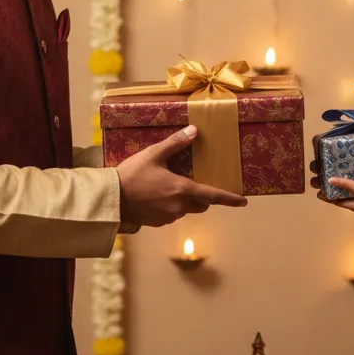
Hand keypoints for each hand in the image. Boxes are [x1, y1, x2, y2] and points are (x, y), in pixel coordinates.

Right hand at [116, 125, 246, 227]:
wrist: (111, 200)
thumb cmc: (132, 175)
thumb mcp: (154, 154)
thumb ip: (175, 143)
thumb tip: (194, 131)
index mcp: (182, 190)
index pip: (213, 196)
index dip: (230, 199)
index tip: (243, 201)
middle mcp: (179, 207)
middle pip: (201, 204)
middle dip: (203, 196)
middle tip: (195, 183)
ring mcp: (168, 217)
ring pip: (186, 210)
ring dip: (185, 200)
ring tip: (170, 185)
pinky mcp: (157, 223)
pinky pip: (171, 214)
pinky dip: (171, 206)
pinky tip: (157, 195)